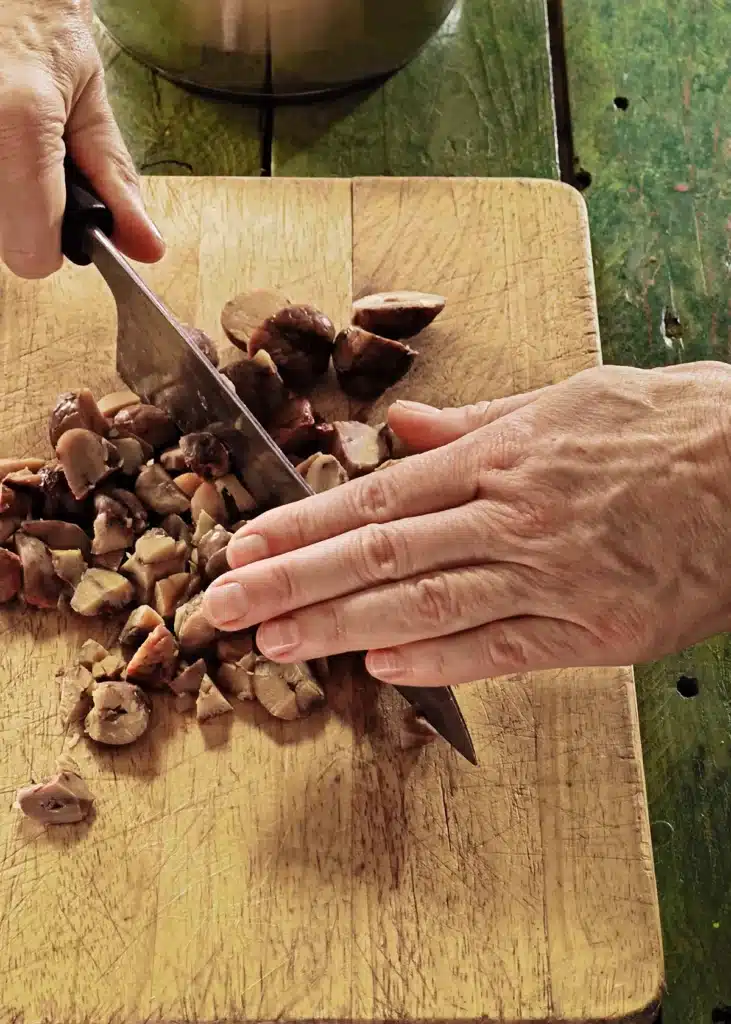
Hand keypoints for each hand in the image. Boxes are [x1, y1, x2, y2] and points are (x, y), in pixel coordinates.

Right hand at [0, 0, 163, 277]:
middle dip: (31, 214)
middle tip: (37, 159)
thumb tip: (146, 247)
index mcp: (17, 126)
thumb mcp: (93, 108)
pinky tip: (3, 142)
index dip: (57, 241)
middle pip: (7, 245)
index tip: (66, 211)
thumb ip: (118, 184)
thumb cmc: (41, 33)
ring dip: (10, 197)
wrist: (3, 0)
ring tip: (16, 141)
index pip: (34, 256)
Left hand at [203, 362, 730, 686]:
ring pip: (426, 607)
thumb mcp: (572, 398)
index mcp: (504, 458)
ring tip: (274, 643)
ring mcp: (551, 579)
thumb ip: (477, 421)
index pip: (378, 497)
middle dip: (292, 582)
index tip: (247, 544)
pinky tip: (381, 671)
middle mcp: (513, 518)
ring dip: (340, 628)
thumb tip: (399, 427)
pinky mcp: (595, 632)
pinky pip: (503, 651)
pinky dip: (439, 662)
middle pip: (381, 556)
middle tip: (222, 606)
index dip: (302, 525)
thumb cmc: (677, 425)